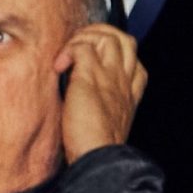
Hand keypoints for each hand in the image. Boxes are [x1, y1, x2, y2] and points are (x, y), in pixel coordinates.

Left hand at [56, 23, 146, 158]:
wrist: (99, 158)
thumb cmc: (94, 146)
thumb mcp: (104, 122)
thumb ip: (98, 104)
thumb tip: (77, 97)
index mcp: (129, 93)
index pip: (133, 60)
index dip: (113, 53)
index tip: (92, 60)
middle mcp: (123, 81)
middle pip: (125, 40)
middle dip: (101, 34)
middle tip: (79, 46)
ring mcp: (110, 77)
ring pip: (108, 36)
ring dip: (84, 38)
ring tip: (68, 54)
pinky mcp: (91, 78)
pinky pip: (83, 47)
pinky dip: (68, 50)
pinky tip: (59, 66)